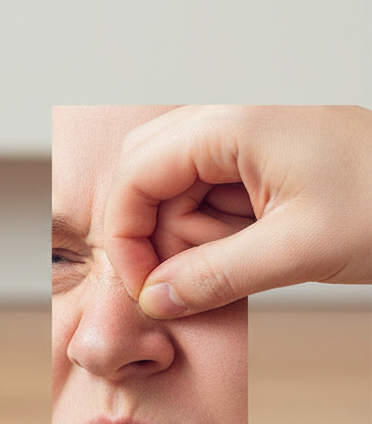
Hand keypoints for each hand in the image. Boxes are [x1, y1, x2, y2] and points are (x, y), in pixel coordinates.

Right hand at [103, 105, 371, 317]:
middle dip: (150, 234)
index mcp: (233, 125)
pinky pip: (206, 198)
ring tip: (242, 261)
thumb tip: (154, 299)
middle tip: (176, 279)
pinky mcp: (258, 164)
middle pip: (143, 177)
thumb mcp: (297, 250)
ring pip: (172, 191)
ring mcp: (244, 141)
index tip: (143, 288)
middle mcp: (231, 123)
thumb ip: (214, 277)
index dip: (125, 237)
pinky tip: (249, 253)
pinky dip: (212, 235)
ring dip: (188, 238)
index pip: (135, 176)